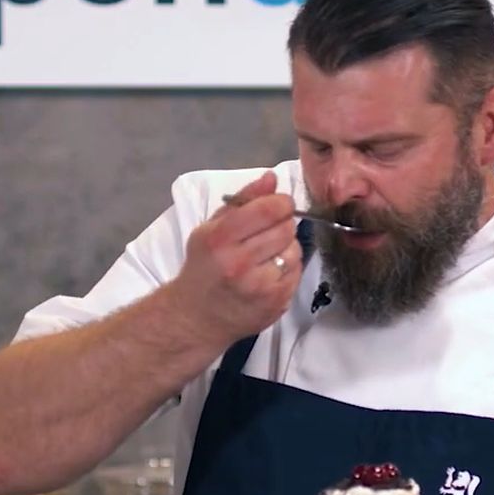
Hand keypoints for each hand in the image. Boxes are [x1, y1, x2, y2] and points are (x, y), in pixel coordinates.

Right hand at [169, 171, 300, 345]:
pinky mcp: (276, 303)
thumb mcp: (211, 228)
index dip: (281, 202)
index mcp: (220, 239)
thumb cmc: (203, 267)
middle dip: (283, 224)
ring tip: (266, 254)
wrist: (197, 317)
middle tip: (269, 232)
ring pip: (294, 250)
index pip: (268, 209)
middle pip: (285, 228)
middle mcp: (240, 263)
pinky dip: (288, 268)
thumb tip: (272, 177)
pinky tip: (270, 272)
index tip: (279, 205)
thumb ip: (242, 200)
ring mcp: (260, 286)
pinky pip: (297, 272)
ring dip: (286, 247)